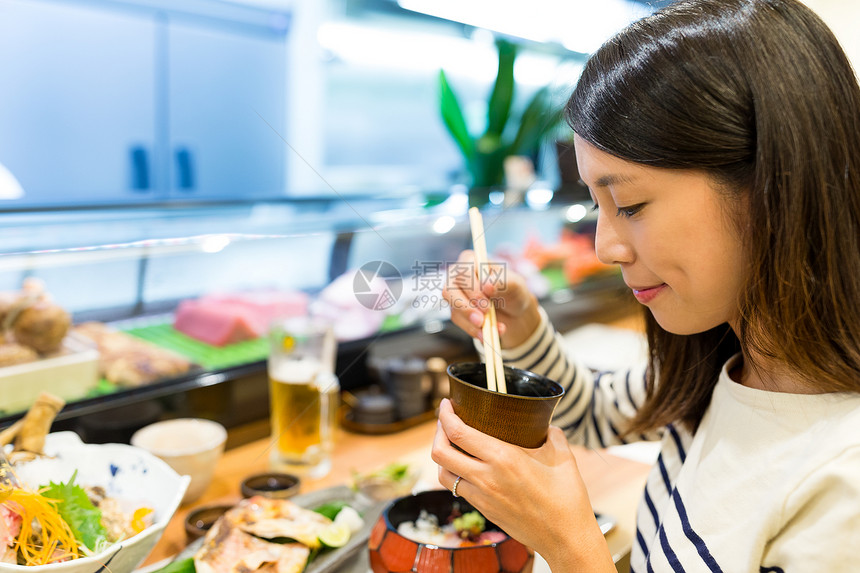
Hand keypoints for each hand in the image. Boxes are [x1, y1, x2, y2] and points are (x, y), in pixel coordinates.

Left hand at [431, 400, 614, 571]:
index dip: (445, 415)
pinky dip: (455, 474)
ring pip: (443, 474)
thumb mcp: (563, 456)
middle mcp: (486, 477)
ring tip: (451, 444)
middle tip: (445, 421)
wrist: (566, 538)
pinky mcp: (484, 510)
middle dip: (437, 432)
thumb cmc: (567, 498)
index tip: (446, 404)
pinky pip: (458, 489)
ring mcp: (482, 497)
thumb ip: (552, 433)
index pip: (458, 433)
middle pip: (439, 453)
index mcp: (503, 458)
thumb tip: (546, 423)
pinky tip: (466, 466)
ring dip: (442, 456)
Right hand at [442, 250, 540, 347]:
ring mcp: (455, 295)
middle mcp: (458, 276)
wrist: (513, 310)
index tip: (487, 300)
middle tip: (483, 319)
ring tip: (487, 329)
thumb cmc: (513, 290)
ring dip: (469, 321)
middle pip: (449, 290)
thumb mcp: (515, 285)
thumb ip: (503, 282)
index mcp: (471, 261)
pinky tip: (487, 335)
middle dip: (466, 307)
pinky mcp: (457, 312)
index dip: (472, 287)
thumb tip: (486, 286)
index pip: (463, 270)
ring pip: (453, 308)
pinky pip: (460, 322)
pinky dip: (474, 330)